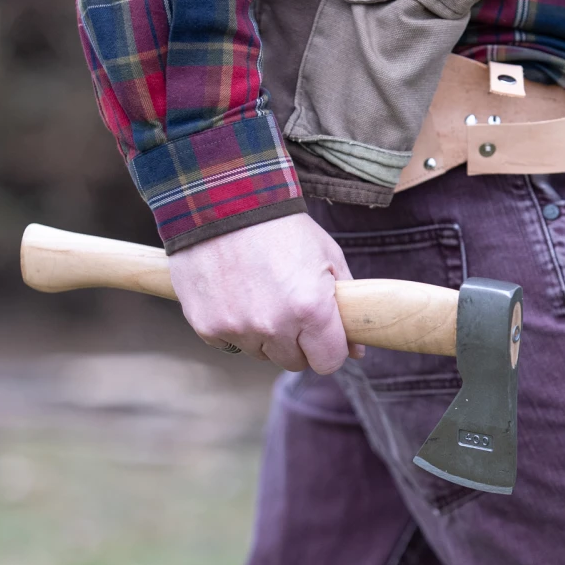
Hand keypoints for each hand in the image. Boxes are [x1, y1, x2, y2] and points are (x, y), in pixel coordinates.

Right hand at [168, 213, 363, 373]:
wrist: (223, 202)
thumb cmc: (282, 227)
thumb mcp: (327, 256)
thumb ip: (345, 305)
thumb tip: (357, 350)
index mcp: (310, 309)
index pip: (328, 362)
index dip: (328, 348)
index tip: (322, 334)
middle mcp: (273, 326)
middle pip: (293, 362)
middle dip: (295, 341)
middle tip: (288, 305)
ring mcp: (237, 329)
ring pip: (260, 353)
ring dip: (263, 333)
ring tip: (258, 292)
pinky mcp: (207, 326)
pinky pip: (229, 342)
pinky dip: (234, 325)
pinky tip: (234, 292)